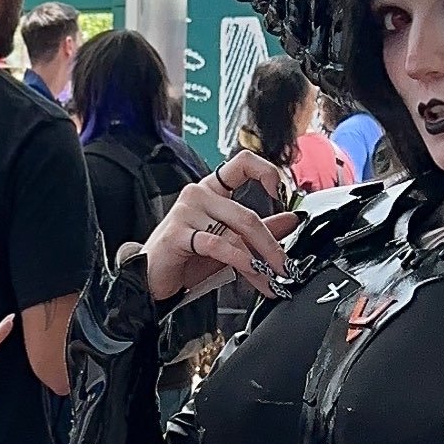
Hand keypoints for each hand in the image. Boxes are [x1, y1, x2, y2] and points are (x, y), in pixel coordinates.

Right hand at [144, 159, 295, 304]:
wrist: (151, 278)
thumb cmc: (186, 257)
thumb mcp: (230, 242)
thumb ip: (260, 229)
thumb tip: (292, 218)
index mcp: (213, 189)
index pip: (243, 164)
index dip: (267, 172)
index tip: (282, 192)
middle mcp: (199, 194)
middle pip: (247, 214)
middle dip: (271, 245)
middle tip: (283, 266)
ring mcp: (186, 212)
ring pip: (236, 232)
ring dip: (259, 260)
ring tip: (269, 279)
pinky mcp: (178, 233)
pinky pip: (217, 245)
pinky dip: (239, 261)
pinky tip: (250, 272)